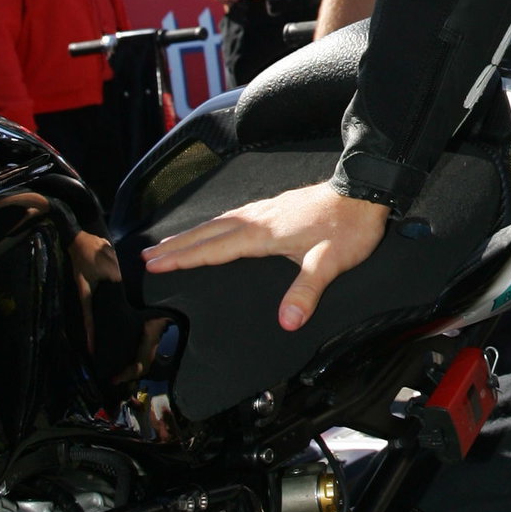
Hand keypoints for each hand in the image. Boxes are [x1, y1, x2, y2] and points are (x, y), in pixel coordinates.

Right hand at [141, 180, 388, 329]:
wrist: (364, 190)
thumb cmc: (348, 226)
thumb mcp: (330, 262)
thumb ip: (306, 291)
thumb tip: (288, 320)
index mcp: (264, 234)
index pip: (214, 249)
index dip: (183, 258)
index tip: (154, 264)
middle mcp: (259, 219)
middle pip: (208, 233)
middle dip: (176, 245)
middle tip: (146, 254)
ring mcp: (267, 210)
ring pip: (220, 222)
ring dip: (193, 233)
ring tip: (172, 242)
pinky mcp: (277, 206)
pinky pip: (235, 215)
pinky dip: (215, 224)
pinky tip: (218, 226)